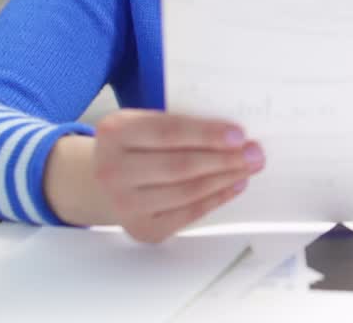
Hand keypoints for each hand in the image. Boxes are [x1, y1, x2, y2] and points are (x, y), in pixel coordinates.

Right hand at [44, 109, 263, 242]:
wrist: (96, 181)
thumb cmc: (135, 145)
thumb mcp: (142, 123)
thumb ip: (178, 124)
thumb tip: (234, 135)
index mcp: (114, 132)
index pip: (169, 132)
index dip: (207, 134)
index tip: (239, 134)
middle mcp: (112, 170)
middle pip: (181, 165)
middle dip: (225, 159)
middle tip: (256, 153)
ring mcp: (123, 203)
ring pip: (187, 191)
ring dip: (225, 179)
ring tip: (249, 168)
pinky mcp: (139, 228)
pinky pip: (187, 213)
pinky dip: (215, 199)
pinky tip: (234, 185)